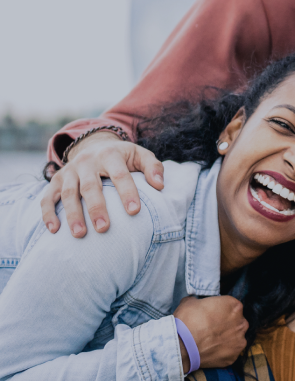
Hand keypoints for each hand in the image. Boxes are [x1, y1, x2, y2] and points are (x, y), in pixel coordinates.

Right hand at [42, 132, 164, 237]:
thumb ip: (153, 167)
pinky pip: (48, 197)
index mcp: (110, 154)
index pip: (120, 174)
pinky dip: (48, 213)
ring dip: (72, 214)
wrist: (95, 145)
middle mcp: (86, 161)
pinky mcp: (56, 180)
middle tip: (104, 228)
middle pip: (90, 186)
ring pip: (68, 193)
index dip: (127, 192)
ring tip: (80, 235)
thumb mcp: (140, 155)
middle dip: (96, 208)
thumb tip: (160, 185)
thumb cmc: (123, 157)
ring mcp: (69, 171)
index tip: (134, 212)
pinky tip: (54, 230)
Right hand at [174, 296, 247, 369]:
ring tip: (211, 342)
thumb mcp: (190, 302)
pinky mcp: (234, 356)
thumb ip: (199, 301)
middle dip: (227, 325)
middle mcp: (241, 323)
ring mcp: (239, 341)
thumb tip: (196, 302)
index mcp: (234, 306)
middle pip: (236, 322)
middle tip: (211, 329)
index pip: (231, 306)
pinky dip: (222, 353)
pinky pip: (230, 353)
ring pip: (235, 338)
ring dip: (226, 339)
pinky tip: (211, 352)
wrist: (180, 346)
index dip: (220, 311)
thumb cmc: (186, 321)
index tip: (212, 316)